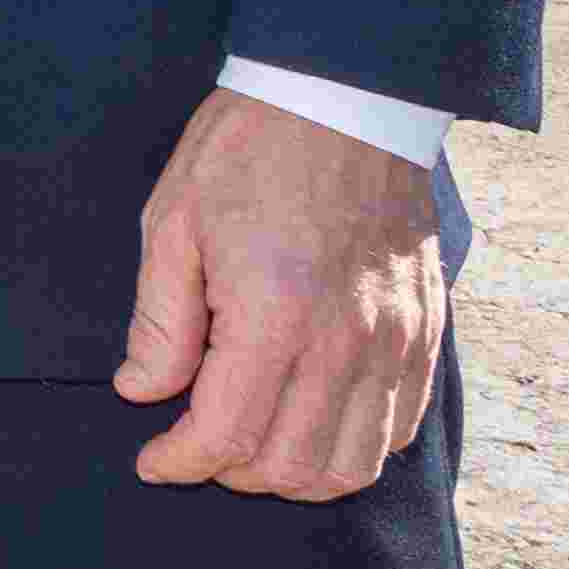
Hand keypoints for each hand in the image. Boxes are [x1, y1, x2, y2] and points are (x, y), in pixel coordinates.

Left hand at [111, 87, 448, 500]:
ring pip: (352, 465)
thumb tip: (142, 391)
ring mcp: (395, 341)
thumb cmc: (251, 150)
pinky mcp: (426, 332)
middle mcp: (345, 341)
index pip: (226, 436)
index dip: (179, 463)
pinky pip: (399, 429)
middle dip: (232, 472)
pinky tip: (314, 416)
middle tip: (199, 440)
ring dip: (296, 472)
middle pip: (291, 469)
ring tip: (256, 438)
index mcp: (274, 314)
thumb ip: (160, 321)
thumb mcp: (174, 221)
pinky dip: (354, 446)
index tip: (153, 459)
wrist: (345, 95)